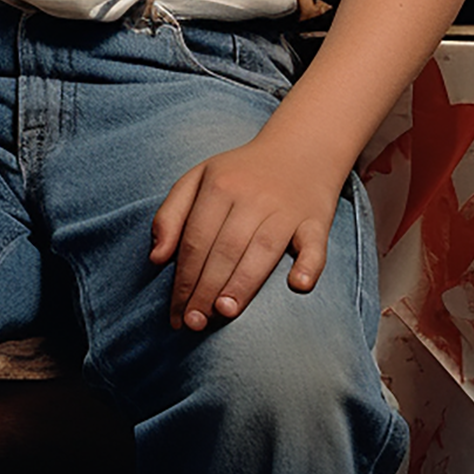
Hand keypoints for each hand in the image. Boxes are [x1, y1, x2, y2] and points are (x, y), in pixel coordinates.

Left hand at [148, 126, 344, 331]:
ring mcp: (286, 209)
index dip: (183, 278)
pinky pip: (314, 245)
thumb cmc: (240, 173)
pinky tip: (298, 285)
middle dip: (206, 289)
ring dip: (242, 284)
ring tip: (223, 313)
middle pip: (225, 249)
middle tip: (194, 324)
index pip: (196, 239)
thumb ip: (171, 214)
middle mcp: (252, 197)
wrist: (300, 149)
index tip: (176, 312)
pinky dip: (308, 265)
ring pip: (262, 251)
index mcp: (219, 185)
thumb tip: (156, 258)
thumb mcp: (198, 178)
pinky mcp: (316, 221)